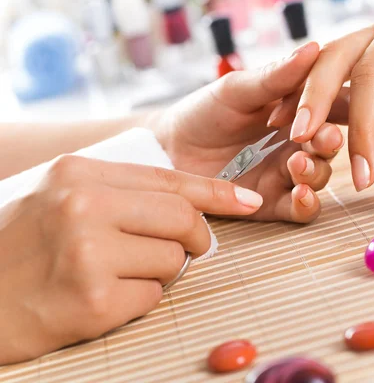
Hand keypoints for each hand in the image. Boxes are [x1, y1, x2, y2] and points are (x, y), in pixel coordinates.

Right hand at [0, 155, 262, 363]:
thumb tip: (191, 205)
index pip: (169, 179)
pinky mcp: (93, 299)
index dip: (216, 192)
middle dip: (194, 238)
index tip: (247, 201)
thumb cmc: (26, 247)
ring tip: (115, 273)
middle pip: (182, 218)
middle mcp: (83, 205)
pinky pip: (154, 296)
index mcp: (79, 173)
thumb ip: (122, 193)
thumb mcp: (64, 198)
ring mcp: (88, 252)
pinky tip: (102, 297)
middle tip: (185, 249)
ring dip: (158, 271)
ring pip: (173, 259)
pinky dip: (138, 300)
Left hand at [150, 42, 352, 222]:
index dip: (362, 109)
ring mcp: (286, 172)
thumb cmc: (204, 112)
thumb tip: (314, 48)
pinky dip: (307, 203)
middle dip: (334, 142)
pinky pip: (301, 209)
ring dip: (317, 171)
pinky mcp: (272, 202)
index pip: (337, 106)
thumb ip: (276, 77)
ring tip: (298, 163)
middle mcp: (298, 141)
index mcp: (296, 109)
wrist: (168, 149)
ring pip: (321, 176)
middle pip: (332, 143)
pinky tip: (299, 193)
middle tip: (325, 139)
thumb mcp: (238, 90)